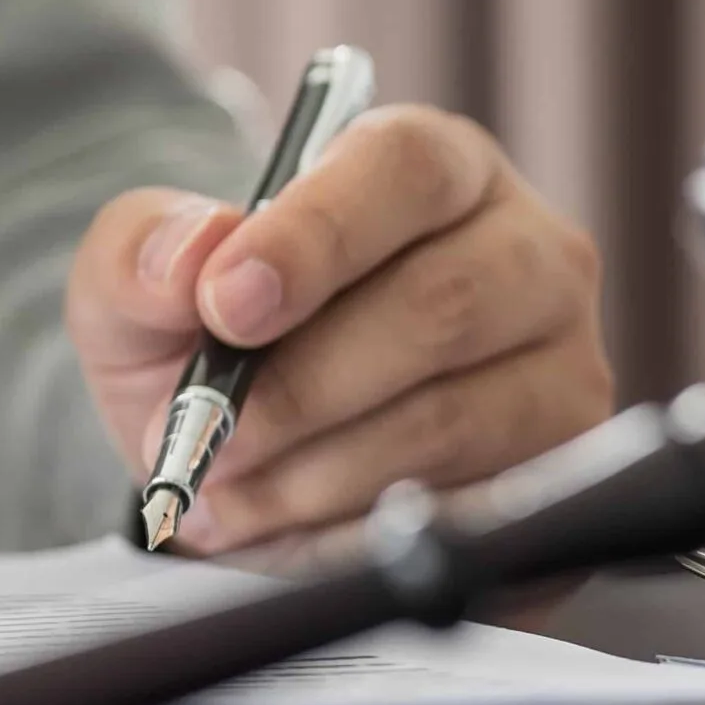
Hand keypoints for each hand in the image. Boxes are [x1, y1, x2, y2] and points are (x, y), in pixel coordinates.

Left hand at [67, 106, 611, 551]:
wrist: (267, 454)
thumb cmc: (225, 347)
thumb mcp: (145, 289)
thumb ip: (140, 254)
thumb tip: (194, 255)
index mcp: (439, 169)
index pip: (405, 169)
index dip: (318, 235)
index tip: (228, 304)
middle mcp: (530, 253)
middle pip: (441, 304)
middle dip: (303, 386)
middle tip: (213, 434)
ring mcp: (563, 362)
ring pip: (449, 420)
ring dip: (315, 473)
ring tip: (232, 491)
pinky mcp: (564, 466)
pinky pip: (465, 512)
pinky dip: (354, 535)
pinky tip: (290, 529)